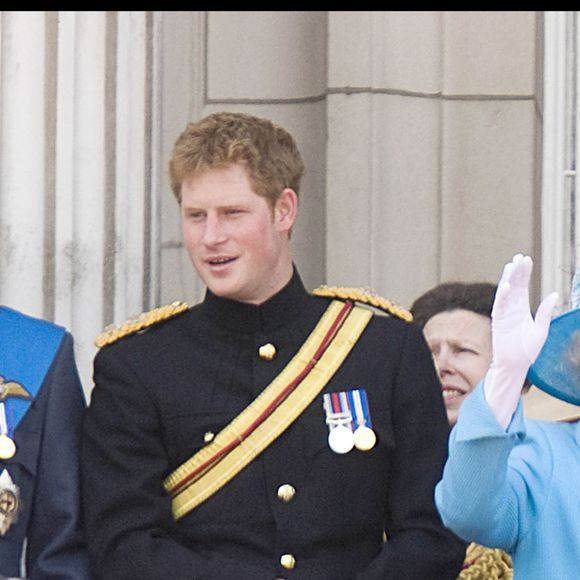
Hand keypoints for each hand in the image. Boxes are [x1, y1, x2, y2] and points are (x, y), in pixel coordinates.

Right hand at [484, 254, 557, 428]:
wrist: (515, 364)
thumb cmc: (528, 350)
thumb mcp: (542, 330)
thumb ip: (545, 312)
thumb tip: (554, 294)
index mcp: (523, 308)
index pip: (524, 286)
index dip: (525, 273)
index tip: (527, 259)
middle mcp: (512, 308)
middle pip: (515, 285)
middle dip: (517, 271)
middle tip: (519, 257)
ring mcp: (504, 313)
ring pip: (506, 292)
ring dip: (508, 279)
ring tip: (511, 265)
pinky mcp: (498, 320)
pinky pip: (500, 305)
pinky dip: (503, 295)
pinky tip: (507, 285)